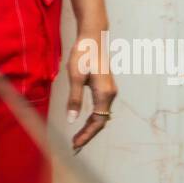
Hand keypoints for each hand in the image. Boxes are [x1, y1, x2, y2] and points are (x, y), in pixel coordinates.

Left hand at [66, 28, 116, 153]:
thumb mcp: (75, 77)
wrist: (93, 37)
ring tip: (78, 137)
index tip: (75, 144)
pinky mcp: (106, 86)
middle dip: (88, 134)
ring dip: (90, 127)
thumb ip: (75, 99)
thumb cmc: (83, 54)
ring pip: (102, 115)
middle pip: (101, 121)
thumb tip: (72, 120)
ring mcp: (110, 90)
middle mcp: (110, 94)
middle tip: (75, 145)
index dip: (86, 135)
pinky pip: (101, 107)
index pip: (97, 121)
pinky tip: (84, 121)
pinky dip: (93, 118)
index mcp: (104, 93)